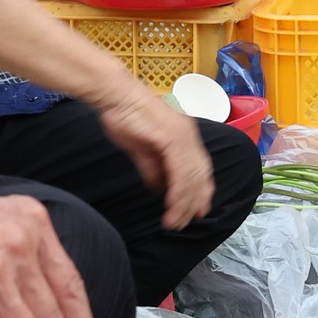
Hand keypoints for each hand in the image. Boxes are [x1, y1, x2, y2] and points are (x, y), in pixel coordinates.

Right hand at [94, 83, 213, 227]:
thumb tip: (159, 187)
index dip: (201, 192)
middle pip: (200, 177)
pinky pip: (180, 172)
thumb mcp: (141, 149)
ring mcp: (183, 137)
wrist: (116, 95)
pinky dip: (178, 192)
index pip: (200, 170)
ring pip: (191, 178)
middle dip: (194, 203)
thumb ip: (153, 168)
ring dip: (184, 204)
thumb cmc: (125, 117)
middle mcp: (190, 137)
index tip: (198, 211)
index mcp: (185, 137)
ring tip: (175, 221)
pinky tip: (172, 206)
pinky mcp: (172, 138)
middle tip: (185, 222)